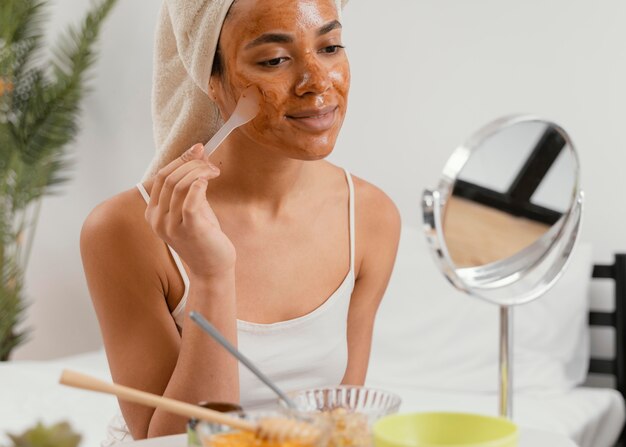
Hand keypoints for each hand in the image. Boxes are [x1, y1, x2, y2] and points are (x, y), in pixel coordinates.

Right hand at [145, 144, 235, 277]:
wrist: (213, 267)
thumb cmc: (204, 237)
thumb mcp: (194, 206)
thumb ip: (191, 184)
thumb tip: (198, 152)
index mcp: (153, 213)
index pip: (161, 177)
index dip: (180, 160)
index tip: (198, 149)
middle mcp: (157, 219)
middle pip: (169, 178)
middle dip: (192, 165)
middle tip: (211, 165)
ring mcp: (170, 226)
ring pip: (179, 185)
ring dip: (199, 172)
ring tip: (214, 172)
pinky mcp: (189, 229)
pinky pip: (189, 200)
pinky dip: (199, 185)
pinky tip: (208, 181)